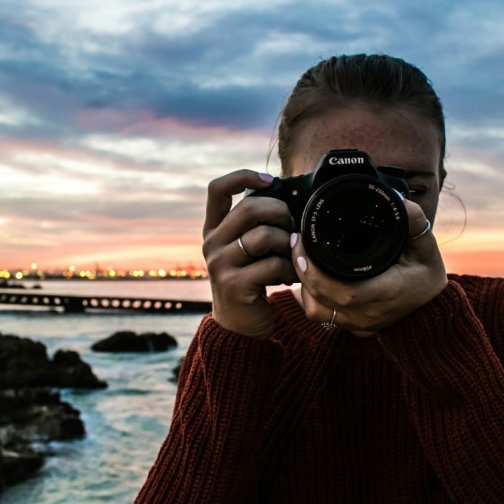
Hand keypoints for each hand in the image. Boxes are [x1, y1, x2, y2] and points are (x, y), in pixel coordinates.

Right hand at [203, 170, 297, 338]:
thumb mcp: (247, 250)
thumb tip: (290, 201)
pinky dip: (288, 269)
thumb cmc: (252, 282)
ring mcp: (220, 264)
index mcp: (214, 229)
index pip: (217, 189)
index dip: (243, 176)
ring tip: (292, 256)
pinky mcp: (234, 285)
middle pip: (248, 209)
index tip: (269, 180)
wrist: (240, 326)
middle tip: (292, 226)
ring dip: (286, 244)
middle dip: (279, 212)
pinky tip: (289, 277)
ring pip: (263, 236)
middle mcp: (211, 243)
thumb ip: (257, 226)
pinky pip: (271, 265)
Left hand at [290, 199, 447, 335]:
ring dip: (304, 287)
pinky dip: (311, 298)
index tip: (303, 246)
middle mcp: (370, 315)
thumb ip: (413, 221)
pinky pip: (322, 318)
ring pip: (317, 313)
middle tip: (296, 244)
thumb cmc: (427, 276)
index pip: (344, 293)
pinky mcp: (354, 330)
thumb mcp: (426, 246)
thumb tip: (396, 200)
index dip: (317, 274)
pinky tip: (309, 278)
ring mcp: (361, 326)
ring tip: (301, 260)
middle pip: (321, 302)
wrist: (434, 311)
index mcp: (386, 293)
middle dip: (302, 272)